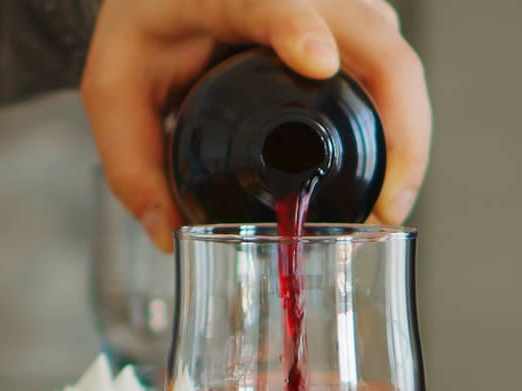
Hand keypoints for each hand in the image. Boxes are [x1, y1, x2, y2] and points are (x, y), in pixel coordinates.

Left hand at [82, 0, 430, 249]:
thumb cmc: (142, 30)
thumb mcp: (113, 94)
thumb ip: (132, 166)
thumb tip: (171, 236)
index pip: (271, 0)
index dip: (298, 25)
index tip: (319, 62)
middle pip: (372, 39)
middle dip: (398, 123)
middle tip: (386, 205)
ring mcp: (332, 2)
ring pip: (395, 52)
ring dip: (408, 129)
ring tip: (389, 202)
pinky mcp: (352, 19)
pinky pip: (392, 63)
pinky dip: (402, 119)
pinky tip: (388, 172)